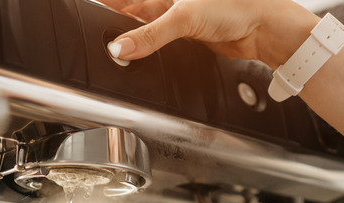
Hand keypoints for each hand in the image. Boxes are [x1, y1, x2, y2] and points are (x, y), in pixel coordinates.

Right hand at [101, 0, 318, 68]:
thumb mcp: (184, 18)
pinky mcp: (181, 35)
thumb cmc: (235, 7)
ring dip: (126, 38)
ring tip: (106, 47)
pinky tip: (132, 57)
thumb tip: (118, 49)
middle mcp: (164, 0)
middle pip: (127, 8)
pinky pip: (154, 41)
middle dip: (110, 19)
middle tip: (91, 35)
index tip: (81, 11)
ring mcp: (172, 17)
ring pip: (139, 27)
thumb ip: (149, 35)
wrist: (262, 29)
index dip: (105, 4)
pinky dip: (142, 49)